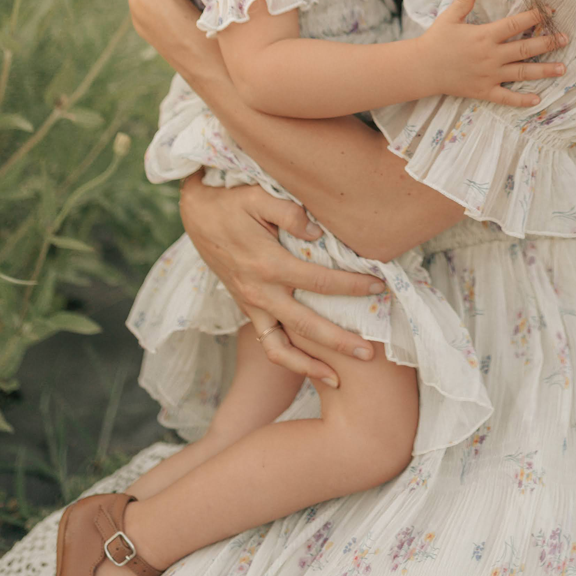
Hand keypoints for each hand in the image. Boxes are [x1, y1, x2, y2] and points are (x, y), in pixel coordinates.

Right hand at [180, 172, 384, 386]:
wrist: (198, 215)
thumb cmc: (231, 203)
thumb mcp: (257, 196)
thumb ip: (289, 212)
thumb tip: (317, 233)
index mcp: (268, 265)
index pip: (319, 282)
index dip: (351, 286)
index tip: (378, 287)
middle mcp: (260, 293)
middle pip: (305, 327)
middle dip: (339, 343)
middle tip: (369, 354)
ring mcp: (252, 305)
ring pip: (279, 349)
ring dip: (308, 366)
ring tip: (336, 378)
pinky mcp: (248, 309)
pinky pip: (268, 344)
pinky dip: (288, 358)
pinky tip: (310, 364)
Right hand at [415, 0, 567, 107]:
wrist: (422, 68)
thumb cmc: (436, 41)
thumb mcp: (450, 17)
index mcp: (485, 36)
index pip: (516, 24)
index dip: (534, 17)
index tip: (549, 12)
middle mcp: (491, 56)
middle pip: (525, 49)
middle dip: (548, 43)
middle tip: (565, 39)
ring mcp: (489, 75)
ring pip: (522, 73)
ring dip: (544, 71)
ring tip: (562, 69)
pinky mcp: (483, 90)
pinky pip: (506, 97)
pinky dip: (522, 99)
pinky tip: (537, 99)